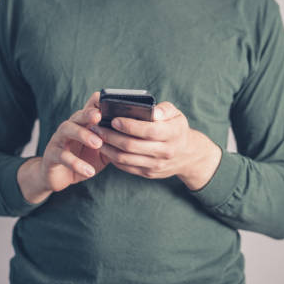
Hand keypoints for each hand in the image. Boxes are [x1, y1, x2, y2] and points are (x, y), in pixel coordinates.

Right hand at [39, 91, 108, 192]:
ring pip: (67, 130)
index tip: (113, 103)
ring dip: (83, 135)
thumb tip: (136, 136)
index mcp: (84, 123)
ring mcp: (59, 139)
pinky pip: (63, 156)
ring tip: (98, 144)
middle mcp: (70, 127)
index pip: (90, 106)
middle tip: (100, 116)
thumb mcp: (102, 150)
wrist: (59, 176)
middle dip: (89, 114)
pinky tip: (89, 171)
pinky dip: (76, 164)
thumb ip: (113, 141)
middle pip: (78, 114)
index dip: (99, 102)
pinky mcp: (52, 155)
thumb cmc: (83, 159)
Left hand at [88, 101, 218, 185]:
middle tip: (96, 127)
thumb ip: (164, 109)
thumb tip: (152, 111)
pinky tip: (105, 148)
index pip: (148, 131)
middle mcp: (165, 151)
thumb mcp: (176, 114)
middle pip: (132, 145)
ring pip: (125, 158)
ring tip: (96, 137)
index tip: (113, 119)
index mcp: (173, 134)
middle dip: (111, 136)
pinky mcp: (148, 173)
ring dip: (108, 148)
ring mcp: (156, 165)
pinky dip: (112, 158)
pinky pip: (126, 167)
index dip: (129, 126)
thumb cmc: (176, 128)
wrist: (187, 155)